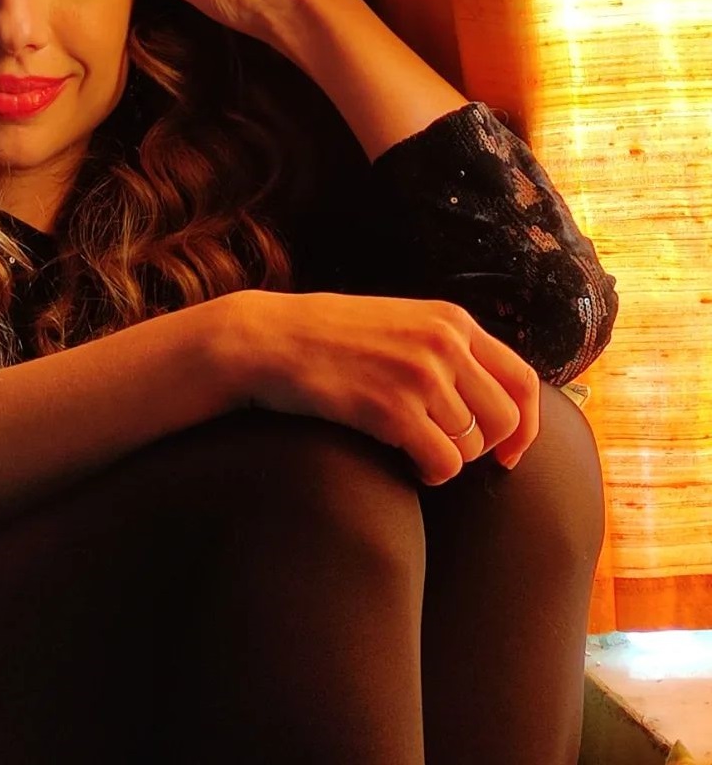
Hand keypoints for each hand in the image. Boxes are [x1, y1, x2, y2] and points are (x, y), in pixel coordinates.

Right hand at [219, 289, 540, 483]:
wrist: (269, 339)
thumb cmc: (327, 336)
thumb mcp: (398, 321)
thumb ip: (444, 346)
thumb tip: (490, 394)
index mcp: (451, 320)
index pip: (522, 379)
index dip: (526, 425)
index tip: (510, 451)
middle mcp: (445, 344)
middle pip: (504, 420)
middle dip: (483, 448)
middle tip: (449, 453)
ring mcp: (420, 375)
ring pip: (472, 446)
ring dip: (447, 458)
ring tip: (412, 448)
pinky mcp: (393, 409)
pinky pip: (444, 463)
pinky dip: (431, 473)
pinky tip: (407, 462)